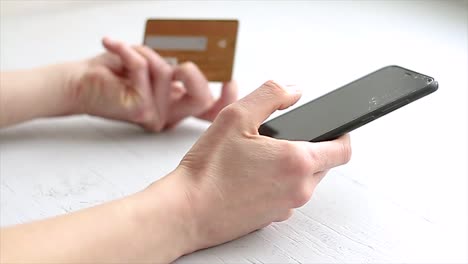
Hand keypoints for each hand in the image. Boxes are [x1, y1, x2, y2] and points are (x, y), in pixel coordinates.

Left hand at [71, 38, 236, 130]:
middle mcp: (168, 116)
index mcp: (174, 108)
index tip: (229, 79)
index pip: (209, 111)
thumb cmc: (111, 74)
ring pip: (169, 74)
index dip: (226, 97)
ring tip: (124, 54)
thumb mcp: (152, 68)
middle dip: (192, 74)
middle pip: (203, 99)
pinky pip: (145, 67)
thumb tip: (199, 62)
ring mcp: (156, 116)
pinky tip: (112, 45)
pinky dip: (126, 49)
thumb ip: (175, 71)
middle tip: (176, 65)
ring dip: (145, 53)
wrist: (78, 82)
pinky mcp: (140, 109)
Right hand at [155, 81, 351, 254]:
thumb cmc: (208, 168)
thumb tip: (294, 90)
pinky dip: (279, 185)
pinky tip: (252, 177)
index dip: (342, 135)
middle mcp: (298, 189)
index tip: (335, 129)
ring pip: (306, 183)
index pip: (343, 150)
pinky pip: (286, 198)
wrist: (186, 211)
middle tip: (285, 139)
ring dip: (295, 168)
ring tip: (263, 157)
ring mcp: (286, 208)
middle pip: (325, 166)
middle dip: (314, 149)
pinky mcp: (271, 220)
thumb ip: (271, 95)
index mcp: (297, 162)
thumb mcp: (236, 116)